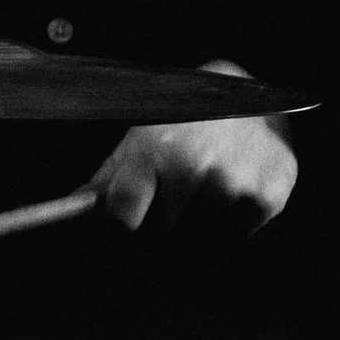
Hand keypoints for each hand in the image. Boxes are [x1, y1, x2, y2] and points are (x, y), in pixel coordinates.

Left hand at [89, 59, 296, 235]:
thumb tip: (72, 207)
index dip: (119, 225)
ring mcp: (234, 184)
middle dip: (160, 224)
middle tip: (171, 199)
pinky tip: (230, 194)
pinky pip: (235, 237)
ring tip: (203, 191)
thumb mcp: (143, 138)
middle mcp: (195, 167)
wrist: (251, 97)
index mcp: (155, 149)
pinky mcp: (268, 196)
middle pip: (160, 234)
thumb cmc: (187, 120)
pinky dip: (230, 225)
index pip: (121, 215)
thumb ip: (110, 177)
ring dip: (197, 227)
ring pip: (198, 242)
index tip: (124, 223)